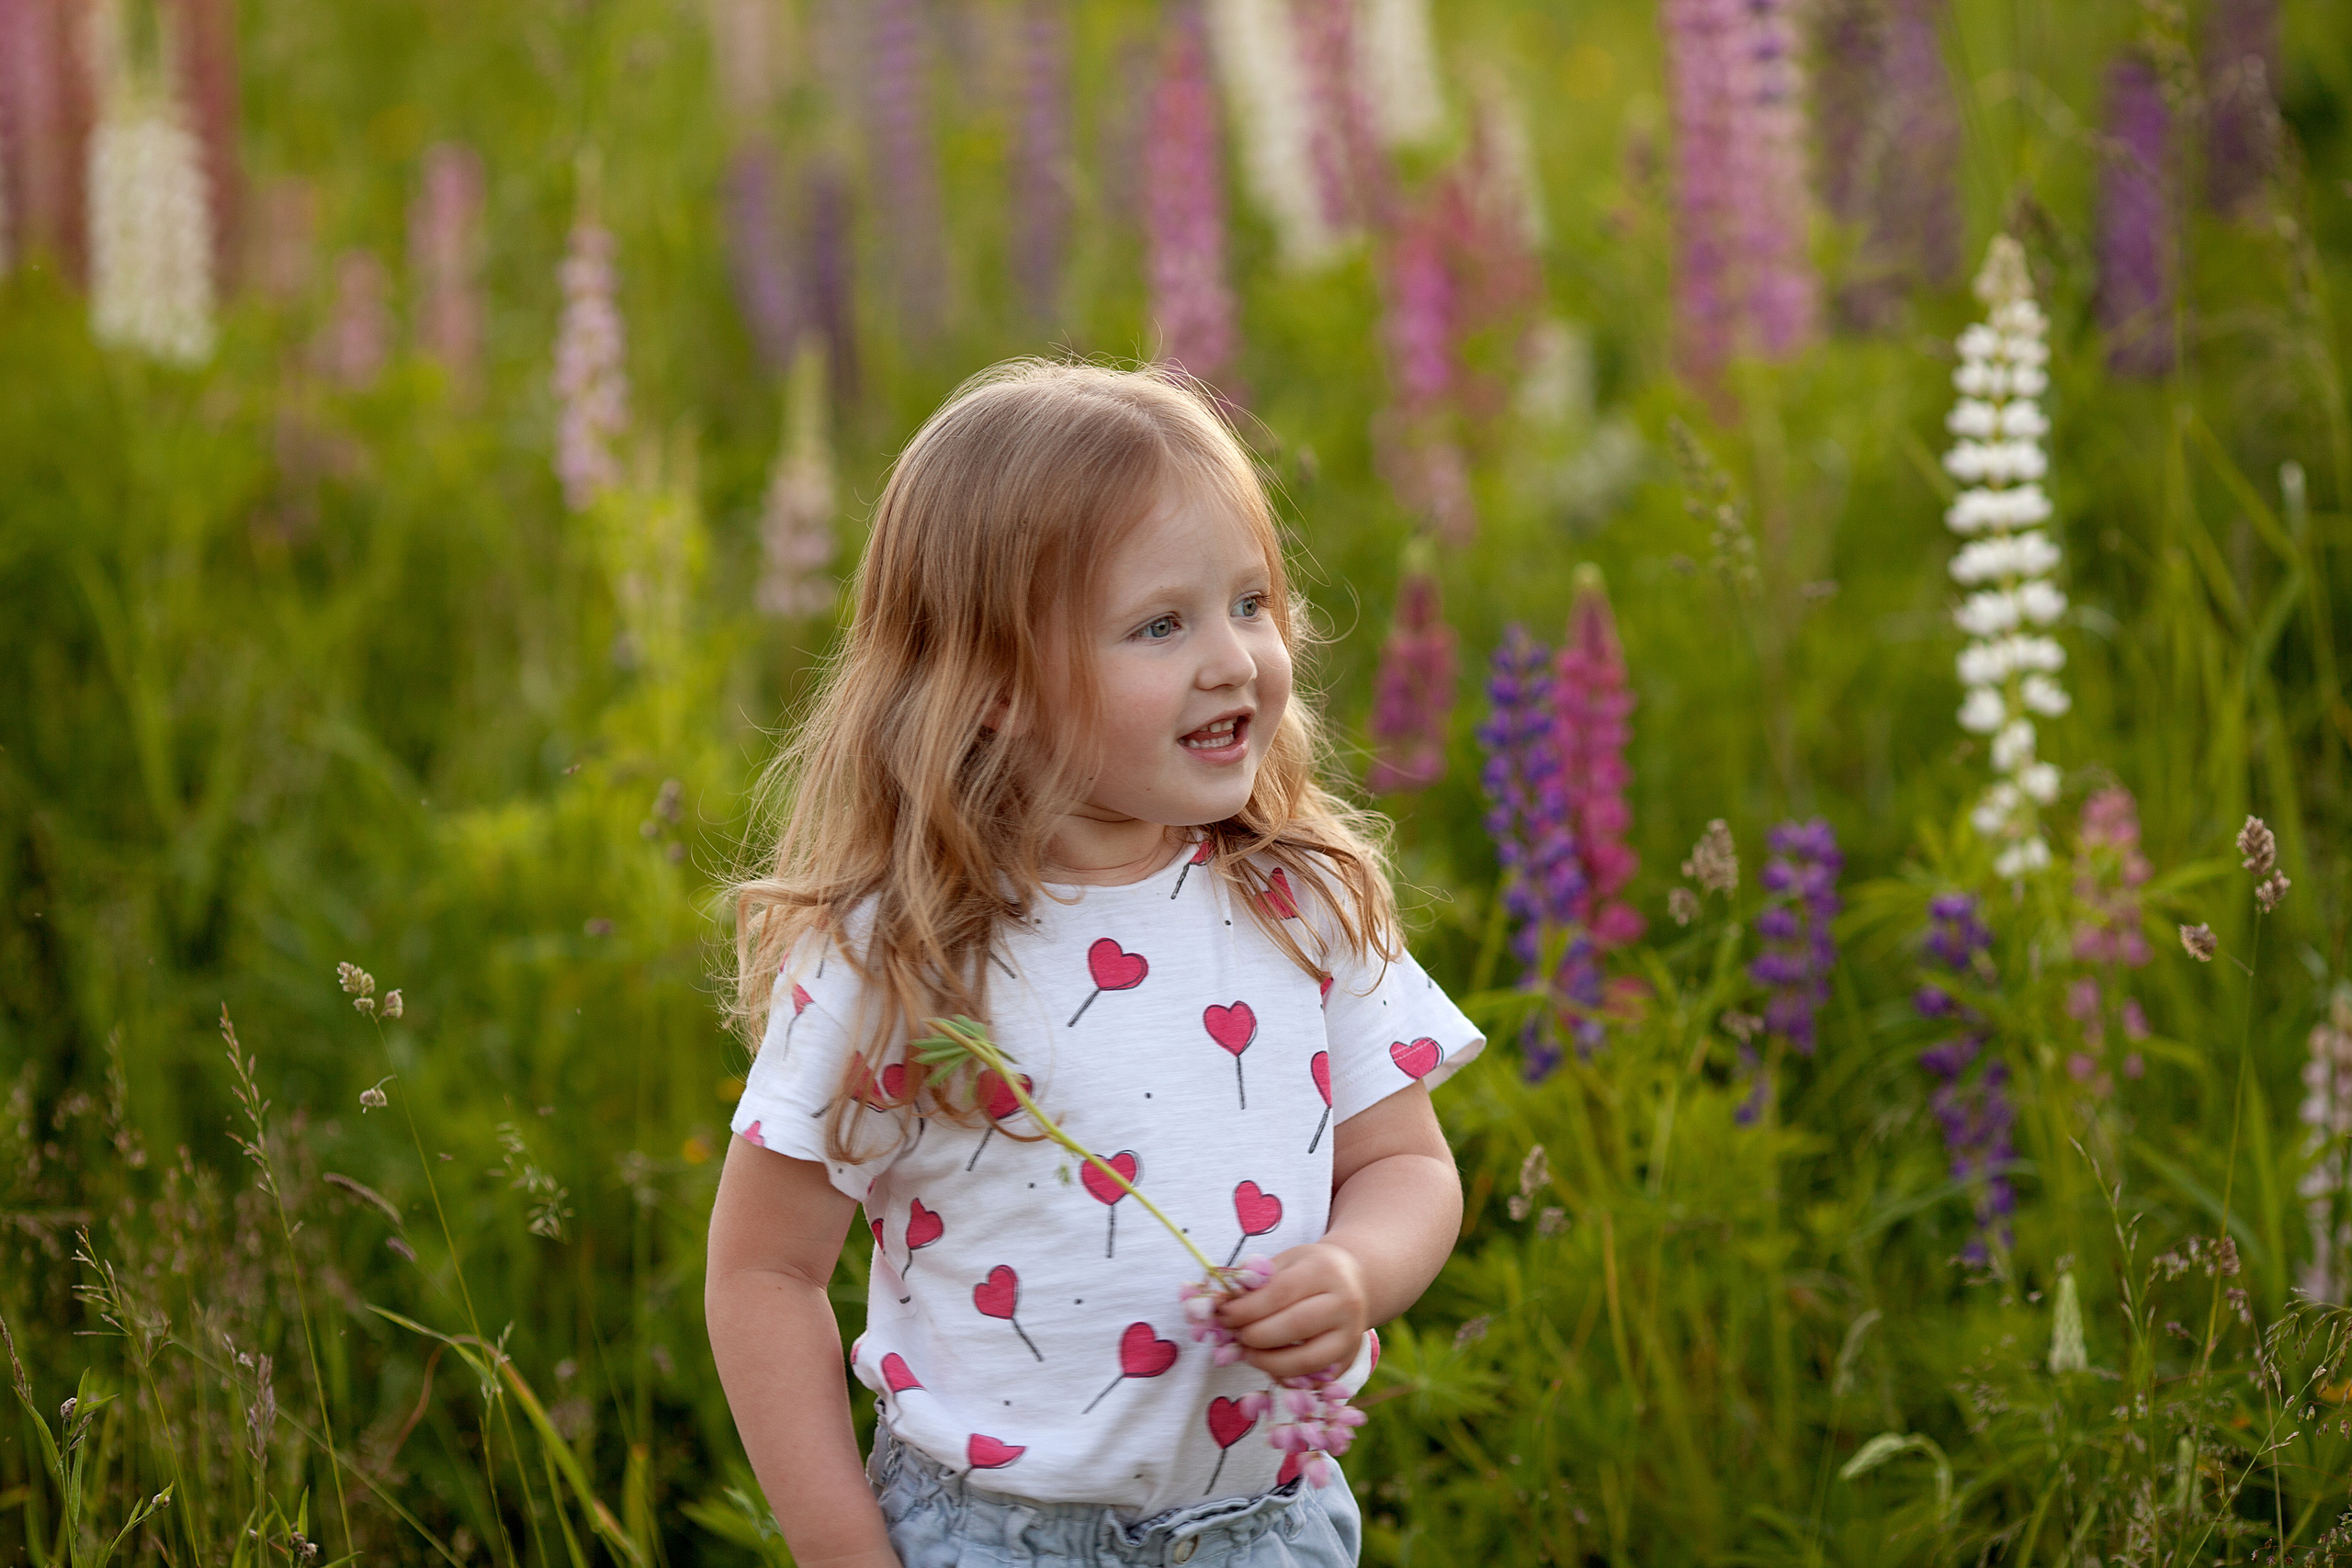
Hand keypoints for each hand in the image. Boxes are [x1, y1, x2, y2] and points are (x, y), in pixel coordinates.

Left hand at [1215, 1241, 1367, 1379]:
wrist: (1356, 1281)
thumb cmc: (1310, 1270)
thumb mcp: (1287, 1260)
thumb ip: (1255, 1280)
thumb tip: (1219, 1303)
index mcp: (1325, 1270)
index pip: (1280, 1293)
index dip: (1247, 1308)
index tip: (1223, 1315)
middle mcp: (1344, 1303)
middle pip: (1295, 1326)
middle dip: (1255, 1336)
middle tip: (1234, 1335)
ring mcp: (1351, 1334)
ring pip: (1308, 1360)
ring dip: (1269, 1362)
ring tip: (1247, 1353)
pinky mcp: (1350, 1358)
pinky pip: (1315, 1378)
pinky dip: (1288, 1377)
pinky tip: (1269, 1365)